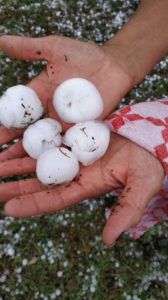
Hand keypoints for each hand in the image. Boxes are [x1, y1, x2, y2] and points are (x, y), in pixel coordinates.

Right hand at [0, 34, 132, 161]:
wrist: (115, 66)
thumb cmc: (86, 56)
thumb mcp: (55, 48)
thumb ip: (28, 48)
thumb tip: (0, 41)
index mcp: (40, 96)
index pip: (17, 115)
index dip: (4, 128)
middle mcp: (50, 114)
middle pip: (29, 135)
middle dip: (13, 150)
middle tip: (0, 166)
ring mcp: (66, 124)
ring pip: (46, 144)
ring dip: (32, 159)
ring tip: (16, 173)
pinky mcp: (82, 131)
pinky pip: (69, 146)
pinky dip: (59, 157)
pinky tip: (48, 173)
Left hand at [0, 133, 163, 244]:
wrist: (147, 143)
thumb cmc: (145, 167)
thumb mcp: (140, 189)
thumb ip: (126, 212)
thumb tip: (109, 239)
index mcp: (85, 186)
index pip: (55, 198)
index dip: (33, 204)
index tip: (9, 209)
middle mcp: (73, 172)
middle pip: (38, 182)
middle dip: (14, 186)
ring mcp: (70, 152)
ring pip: (37, 160)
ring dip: (14, 163)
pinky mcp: (71, 135)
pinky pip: (46, 138)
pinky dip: (28, 141)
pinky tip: (12, 142)